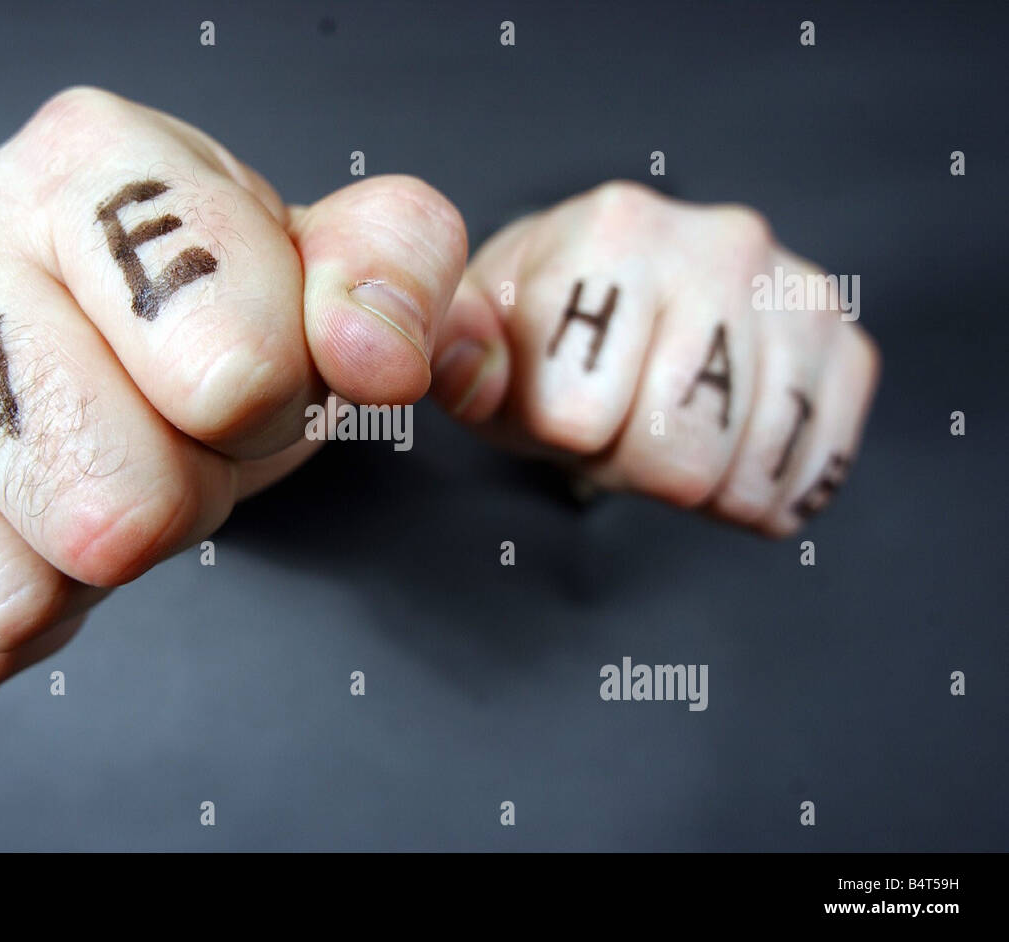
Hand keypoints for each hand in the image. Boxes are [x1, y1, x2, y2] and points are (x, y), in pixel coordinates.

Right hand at [0, 87, 466, 697]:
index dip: (269, 412)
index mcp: (91, 159)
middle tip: (158, 441)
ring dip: (82, 571)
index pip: (231, 372)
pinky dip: (8, 619)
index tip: (245, 379)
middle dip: (174, 504)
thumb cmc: (213, 305)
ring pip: (9, 590)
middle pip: (118, 508)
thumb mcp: (331, 269)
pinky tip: (22, 529)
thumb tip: (378, 355)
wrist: (95, 329)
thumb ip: (389, 280)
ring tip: (85, 479)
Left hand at [431, 181, 879, 535]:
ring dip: (697, 484)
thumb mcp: (472, 347)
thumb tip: (469, 371)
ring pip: (749, 474)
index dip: (561, 437)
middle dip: (633, 466)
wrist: (605, 309)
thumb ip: (454, 355)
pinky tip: (724, 455)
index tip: (558, 398)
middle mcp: (720, 241)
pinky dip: (763, 493)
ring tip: (667, 424)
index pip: (582, 416)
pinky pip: (814, 468)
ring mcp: (793, 290)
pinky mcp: (843, 341)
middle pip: (678, 456)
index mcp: (613, 230)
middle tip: (619, 420)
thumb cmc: (534, 335)